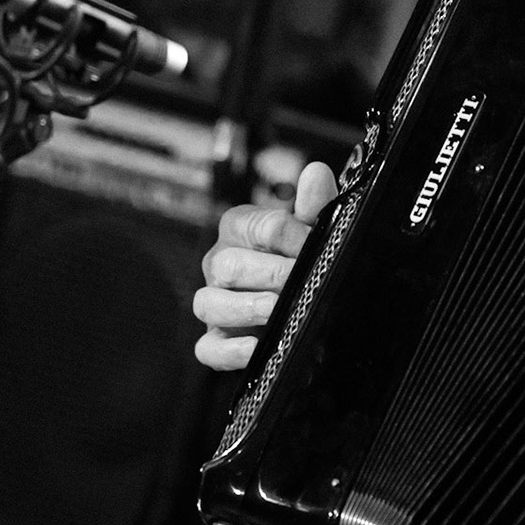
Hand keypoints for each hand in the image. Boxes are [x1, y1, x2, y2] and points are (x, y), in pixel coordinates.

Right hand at [192, 161, 337, 369]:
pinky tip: (255, 347)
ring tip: (275, 310)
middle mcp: (219, 262)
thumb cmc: (298, 254)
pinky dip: (229, 351)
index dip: (293, 236)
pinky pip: (208, 349)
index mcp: (240, 227)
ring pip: (209, 304)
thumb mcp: (311, 227)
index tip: (315, 245)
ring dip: (244, 308)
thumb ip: (315, 203)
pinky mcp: (215, 339)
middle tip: (299, 282)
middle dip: (269, 274)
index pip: (260, 226)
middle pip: (229, 265)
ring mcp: (213, 302)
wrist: (300, 296)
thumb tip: (316, 174)